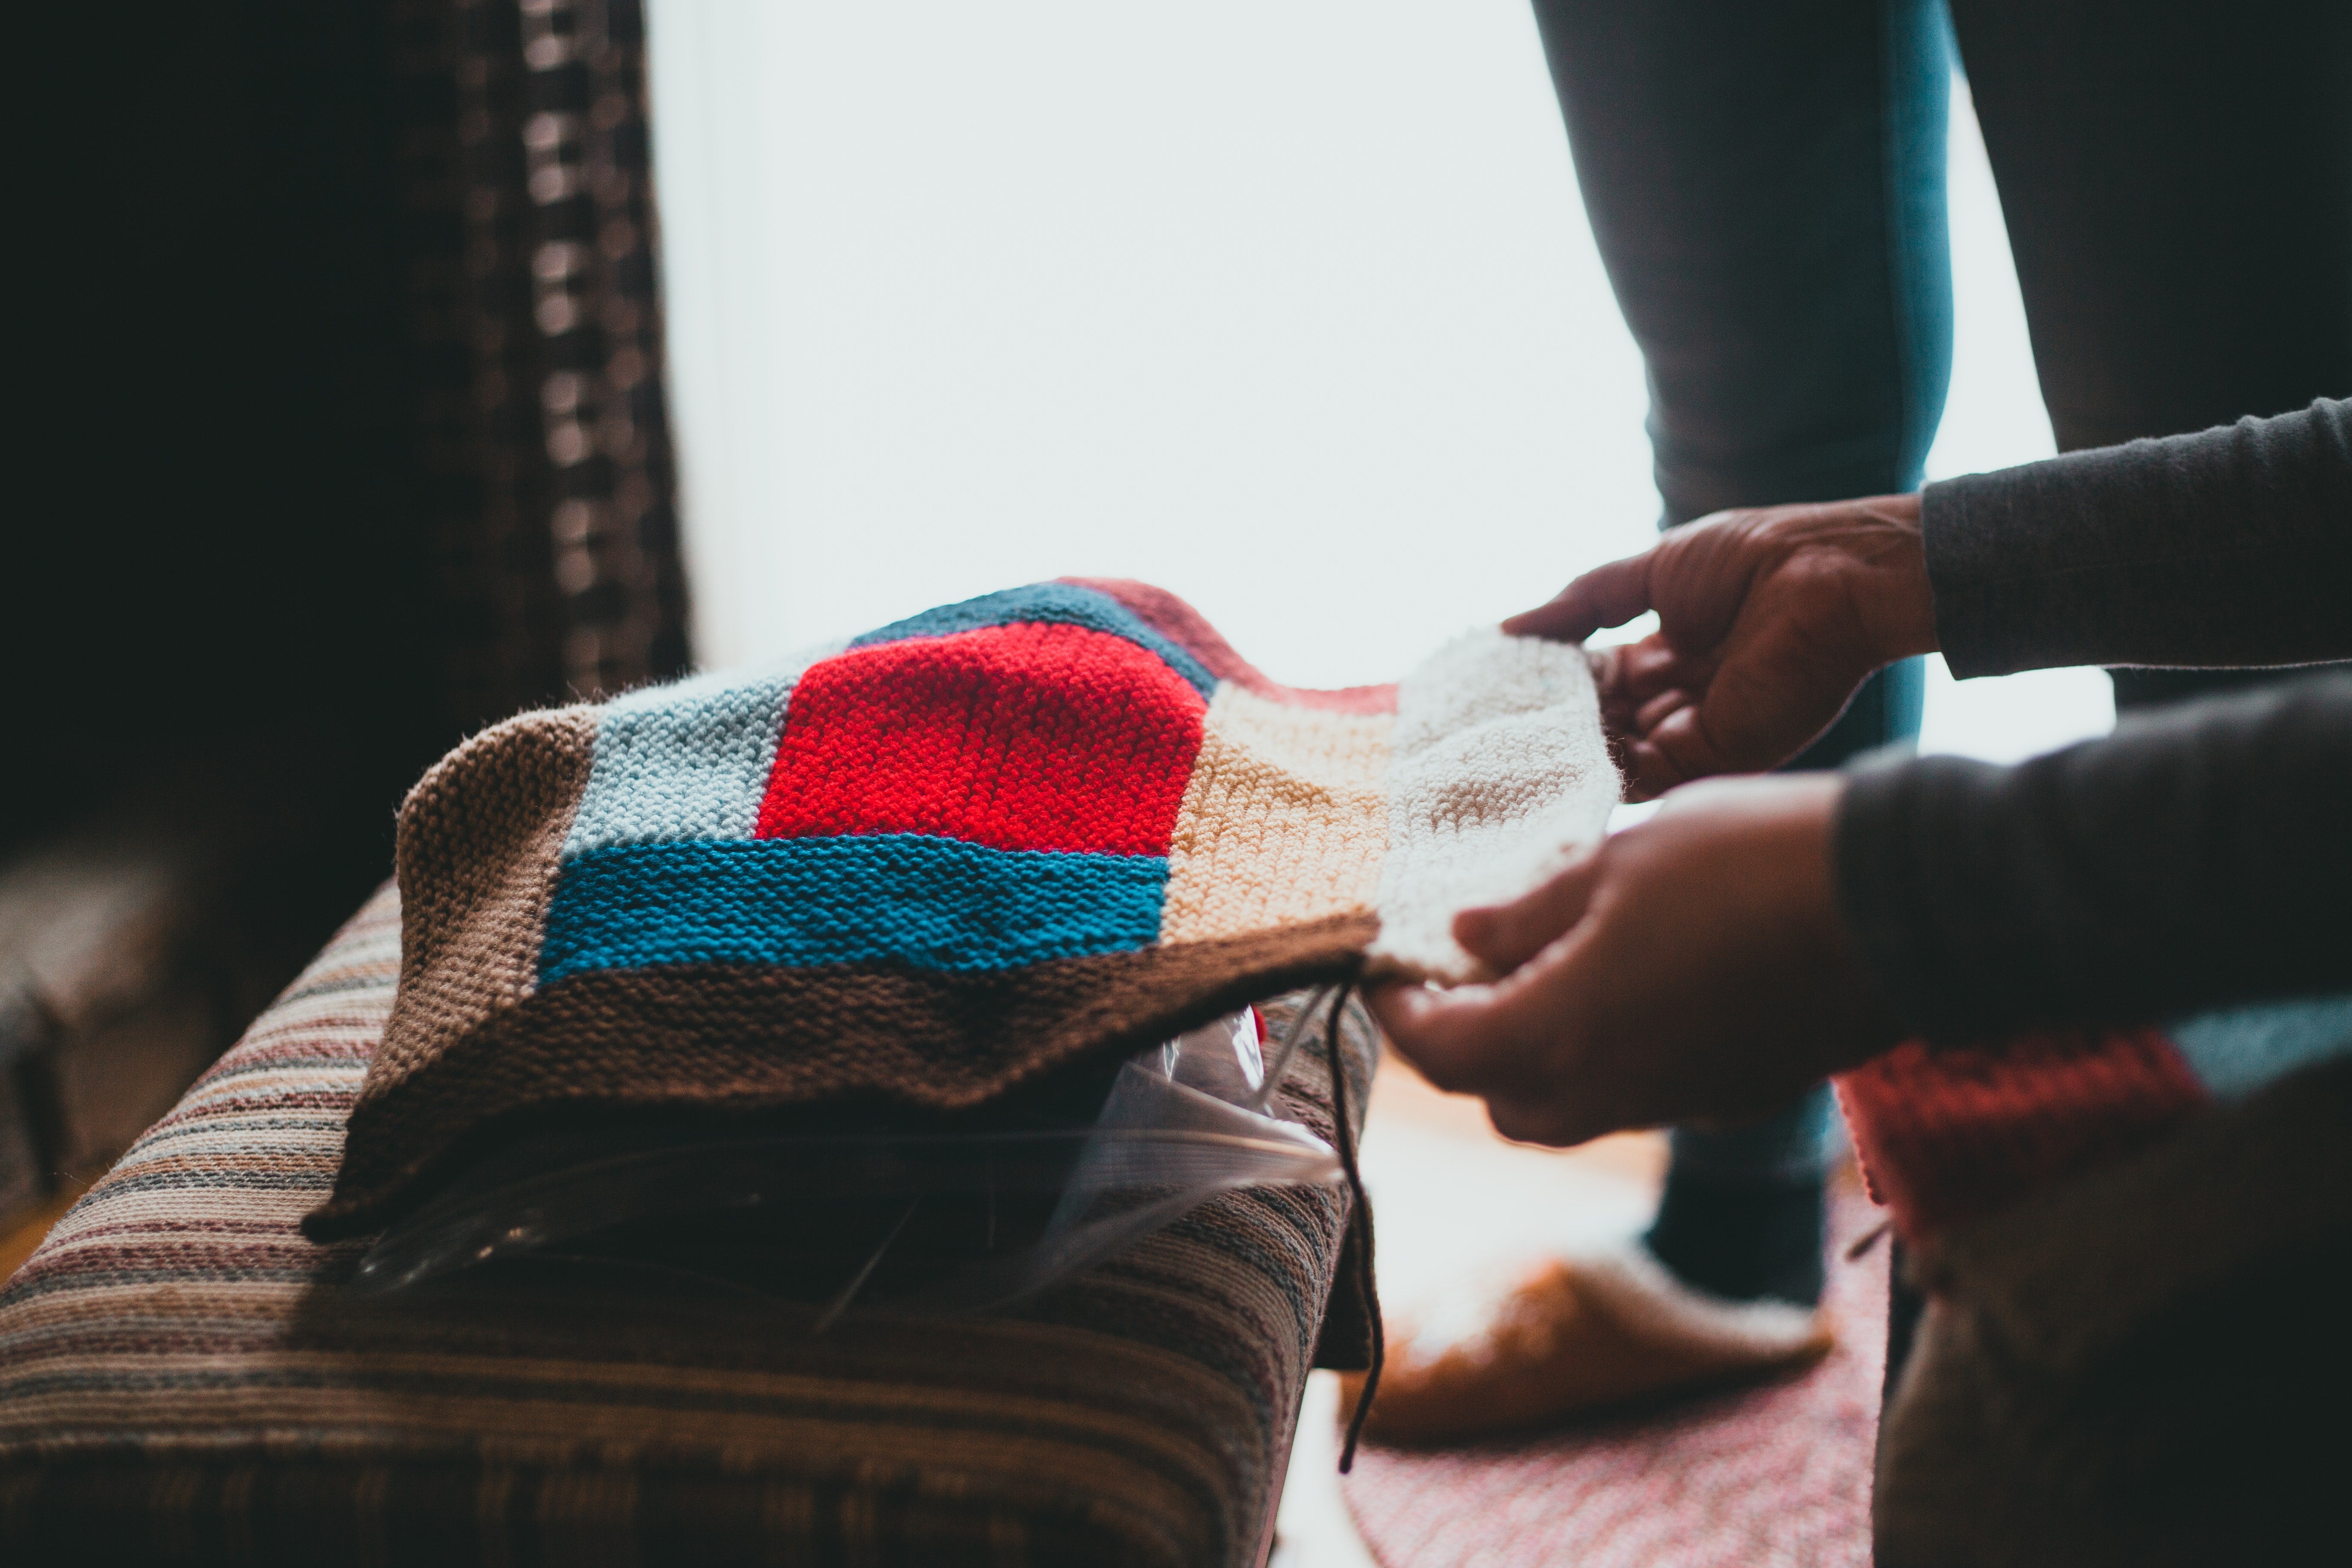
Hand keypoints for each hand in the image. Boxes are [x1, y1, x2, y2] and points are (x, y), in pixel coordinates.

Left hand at [1367, 775, 1902, 1146]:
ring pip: (1570, 1111)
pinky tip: (1620, 988)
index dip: (1400, 1015)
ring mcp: (1681, 1103)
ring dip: (1536, 1060)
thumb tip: (1467, 935)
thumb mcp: (1619, 860)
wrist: (1899, 902)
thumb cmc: (1751, 863)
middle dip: (1465, 1050)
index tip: (1385, 971)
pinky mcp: (1735, 1096)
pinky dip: (1606, 1058)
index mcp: (1566, 1031)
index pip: (1444, 1054)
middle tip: (1456, 979)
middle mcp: (1615, 1089)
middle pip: (1501, 1101)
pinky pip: (1640, 1098)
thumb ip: (1532, 913)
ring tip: (1533, 978)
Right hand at [1507, 495, 1938, 798]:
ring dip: (1573, 747)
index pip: (1599, 680)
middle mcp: (1682, 697)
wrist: (1830, 576)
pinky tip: (1563, 753)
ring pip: (1618, 753)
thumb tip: (1509, 627)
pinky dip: (1604, 768)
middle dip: (1558, 722)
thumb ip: (1582, 603)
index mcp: (1671, 651)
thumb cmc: (1753, 557)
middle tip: (1501, 723)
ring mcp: (1699, 730)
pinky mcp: (1716, 754)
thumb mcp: (1651, 570)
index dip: (1556, 682)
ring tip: (1520, 738)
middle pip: (1604, 722)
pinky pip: (1648, 776)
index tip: (1507, 685)